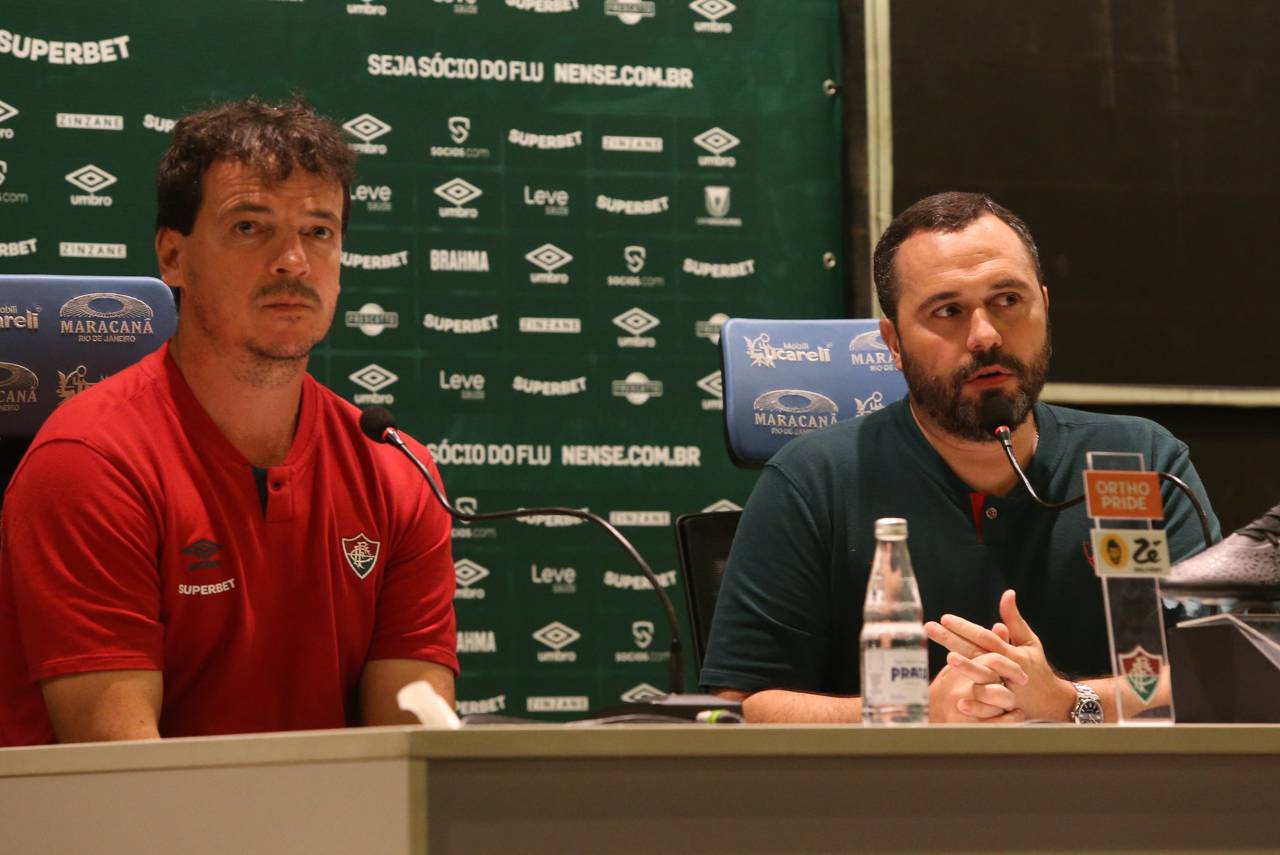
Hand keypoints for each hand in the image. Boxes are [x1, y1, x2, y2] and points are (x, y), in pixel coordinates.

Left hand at [925, 589, 1075, 721]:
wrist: (1051, 701)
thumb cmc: (1034, 666)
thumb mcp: (1028, 642)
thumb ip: (1014, 620)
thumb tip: (1008, 593)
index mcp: (1011, 652)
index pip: (984, 636)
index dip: (965, 627)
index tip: (944, 618)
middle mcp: (1007, 669)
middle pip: (976, 652)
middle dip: (952, 639)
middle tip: (929, 628)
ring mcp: (1006, 689)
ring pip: (984, 677)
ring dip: (967, 668)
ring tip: (948, 658)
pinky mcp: (1005, 708)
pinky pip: (989, 708)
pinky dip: (976, 705)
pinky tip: (959, 701)